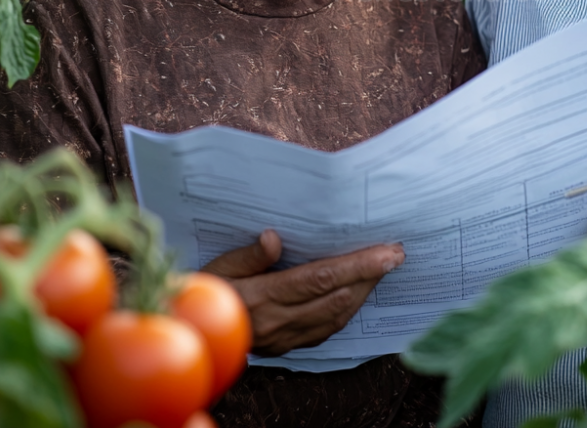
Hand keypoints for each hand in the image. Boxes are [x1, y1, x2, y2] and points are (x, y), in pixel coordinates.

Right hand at [202, 229, 404, 355]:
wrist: (190, 331)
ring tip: (381, 271)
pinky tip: (355, 296)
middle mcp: (277, 321)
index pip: (321, 278)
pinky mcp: (283, 348)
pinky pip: (323, 332)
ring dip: (362, 294)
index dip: (358, 265)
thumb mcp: (218, 267)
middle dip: (370, 276)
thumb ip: (249, 255)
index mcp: (262, 296)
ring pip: (334, 318)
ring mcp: (282, 339)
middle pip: (335, 298)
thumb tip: (274, 238)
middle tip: (396, 255)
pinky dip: (345, 312)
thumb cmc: (203, 291)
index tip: (387, 252)